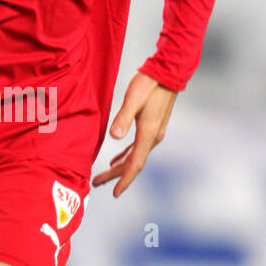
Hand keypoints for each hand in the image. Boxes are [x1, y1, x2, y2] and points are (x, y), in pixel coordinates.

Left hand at [92, 73, 177, 197]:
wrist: (168, 73)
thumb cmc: (149, 85)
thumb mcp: (133, 100)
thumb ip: (123, 118)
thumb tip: (114, 136)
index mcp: (148, 134)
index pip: (135, 164)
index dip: (124, 179)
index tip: (115, 193)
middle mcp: (153, 137)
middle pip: (133, 163)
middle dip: (115, 175)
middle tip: (97, 182)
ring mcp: (154, 132)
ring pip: (135, 156)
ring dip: (120, 166)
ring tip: (104, 174)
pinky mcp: (152, 126)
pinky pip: (138, 147)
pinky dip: (127, 155)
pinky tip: (118, 158)